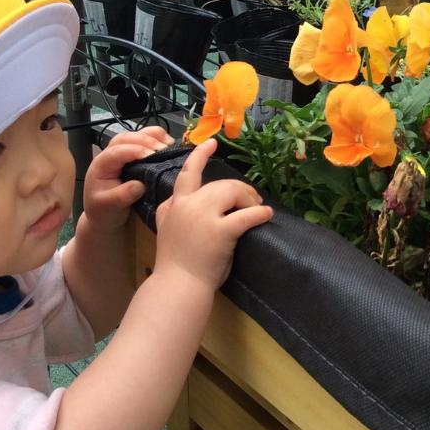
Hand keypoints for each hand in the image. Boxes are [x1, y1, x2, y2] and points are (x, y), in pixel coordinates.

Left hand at [82, 126, 174, 233]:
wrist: (105, 215)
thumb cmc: (104, 210)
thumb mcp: (108, 207)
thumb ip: (121, 196)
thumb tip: (139, 186)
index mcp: (101, 165)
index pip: (116, 151)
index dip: (134, 150)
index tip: (151, 154)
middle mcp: (111, 154)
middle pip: (126, 137)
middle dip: (146, 140)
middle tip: (163, 149)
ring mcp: (123, 151)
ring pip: (136, 134)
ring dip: (153, 136)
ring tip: (169, 143)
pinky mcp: (134, 153)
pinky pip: (144, 139)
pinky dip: (157, 137)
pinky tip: (169, 144)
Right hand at [154, 138, 272, 289]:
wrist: (177, 286)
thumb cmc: (175, 263)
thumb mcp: (164, 228)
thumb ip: (169, 211)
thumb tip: (176, 200)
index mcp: (174, 205)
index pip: (187, 173)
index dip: (200, 156)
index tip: (212, 143)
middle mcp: (187, 206)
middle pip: (220, 184)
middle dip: (240, 190)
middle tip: (252, 200)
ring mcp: (202, 217)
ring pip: (232, 192)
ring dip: (249, 198)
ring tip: (257, 208)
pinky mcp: (220, 231)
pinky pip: (246, 215)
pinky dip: (259, 213)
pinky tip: (266, 215)